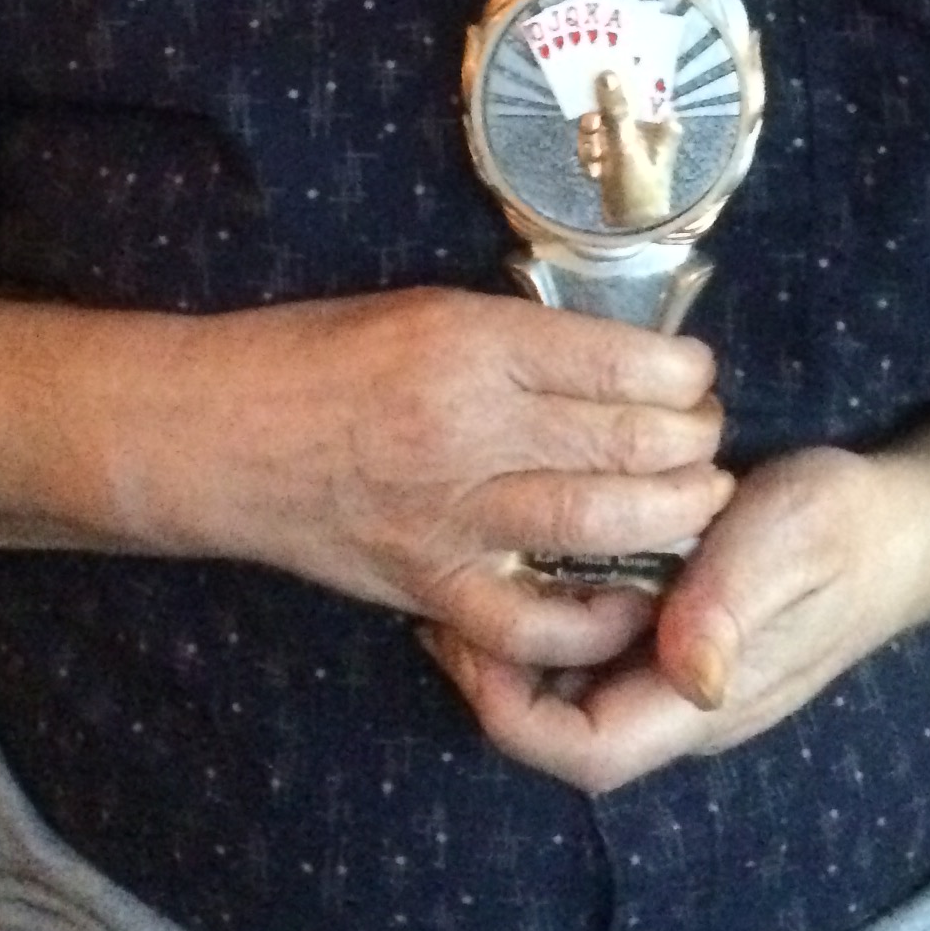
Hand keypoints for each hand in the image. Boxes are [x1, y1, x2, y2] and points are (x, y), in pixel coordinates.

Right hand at [169, 286, 732, 674]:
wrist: (220, 433)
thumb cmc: (321, 355)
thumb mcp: (430, 309)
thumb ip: (522, 340)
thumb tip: (624, 359)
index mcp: (474, 342)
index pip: (621, 358)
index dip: (684, 371)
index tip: (695, 374)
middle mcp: (472, 427)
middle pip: (630, 440)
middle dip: (695, 441)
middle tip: (709, 438)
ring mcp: (453, 514)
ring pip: (602, 521)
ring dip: (674, 513)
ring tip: (700, 500)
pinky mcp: (432, 585)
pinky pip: (536, 621)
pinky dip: (598, 616)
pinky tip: (635, 595)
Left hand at [419, 442, 929, 790]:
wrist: (900, 520)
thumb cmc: (844, 527)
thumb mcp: (788, 541)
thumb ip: (734, 603)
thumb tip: (689, 673)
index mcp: (704, 702)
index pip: (586, 753)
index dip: (511, 713)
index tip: (467, 636)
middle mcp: (681, 703)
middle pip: (562, 729)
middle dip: (492, 676)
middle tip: (447, 592)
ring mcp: (678, 672)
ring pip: (571, 686)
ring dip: (517, 640)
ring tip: (473, 567)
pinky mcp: (677, 633)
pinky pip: (596, 644)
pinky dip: (553, 608)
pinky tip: (532, 549)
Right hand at [575, 68, 682, 226]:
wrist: (632, 231)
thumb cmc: (639, 188)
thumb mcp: (627, 147)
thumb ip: (616, 111)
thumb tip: (607, 73)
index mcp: (661, 121)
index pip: (641, 87)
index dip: (619, 81)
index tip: (598, 73)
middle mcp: (647, 128)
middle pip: (613, 106)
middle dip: (597, 122)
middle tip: (591, 129)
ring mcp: (628, 143)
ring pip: (599, 126)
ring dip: (591, 142)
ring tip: (594, 161)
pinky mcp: (612, 158)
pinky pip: (593, 144)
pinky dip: (590, 156)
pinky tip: (593, 172)